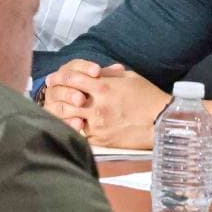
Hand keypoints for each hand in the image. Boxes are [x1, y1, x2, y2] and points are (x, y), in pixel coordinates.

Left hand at [41, 60, 168, 148]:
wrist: (161, 122)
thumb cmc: (148, 97)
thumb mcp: (129, 78)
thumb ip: (108, 74)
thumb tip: (93, 71)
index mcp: (103, 87)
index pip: (73, 78)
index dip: (61, 76)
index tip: (54, 77)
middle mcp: (97, 106)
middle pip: (65, 98)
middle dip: (56, 93)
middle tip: (49, 92)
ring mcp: (97, 124)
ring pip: (69, 117)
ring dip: (62, 112)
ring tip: (57, 108)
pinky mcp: (101, 140)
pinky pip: (80, 134)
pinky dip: (73, 127)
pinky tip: (71, 124)